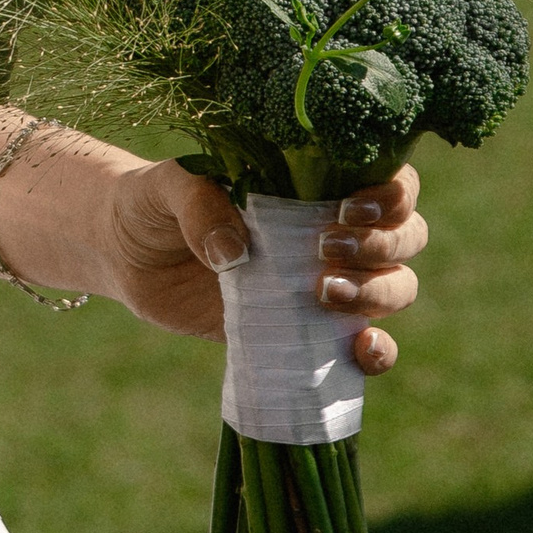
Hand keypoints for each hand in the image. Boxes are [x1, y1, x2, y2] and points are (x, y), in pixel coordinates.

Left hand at [97, 160, 427, 374]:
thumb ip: (197, 204)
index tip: (347, 207)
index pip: (388, 180)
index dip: (390, 194)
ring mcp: (326, 283)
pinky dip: (378, 352)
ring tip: (322, 292)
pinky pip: (366, 345)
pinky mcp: (307, 332)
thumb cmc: (154, 204)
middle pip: (407, 235)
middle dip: (382, 244)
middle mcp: (332, 230)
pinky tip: (361, 350)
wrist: (126, 256)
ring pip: (396, 287)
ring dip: (379, 292)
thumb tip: (232, 253)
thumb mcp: (166, 188)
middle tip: (323, 249)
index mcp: (312, 182)